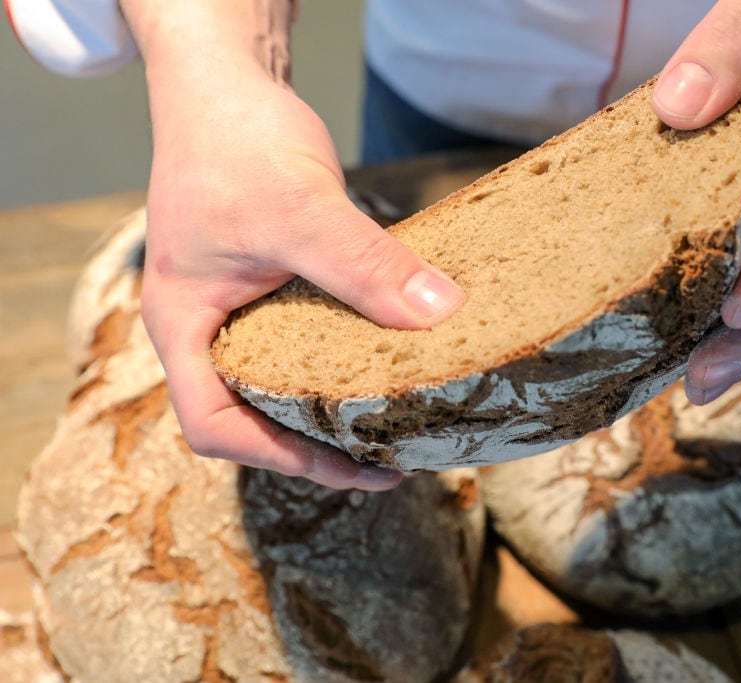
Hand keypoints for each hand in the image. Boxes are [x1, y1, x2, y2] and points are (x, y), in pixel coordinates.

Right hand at [138, 47, 463, 488]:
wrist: (229, 82)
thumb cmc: (234, 140)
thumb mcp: (300, 208)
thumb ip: (364, 264)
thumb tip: (440, 317)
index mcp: (182, 324)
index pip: (212, 422)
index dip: (276, 456)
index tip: (349, 466)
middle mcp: (208, 325)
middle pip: (252, 412)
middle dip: (315, 443)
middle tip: (389, 459)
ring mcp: (241, 304)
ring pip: (283, 377)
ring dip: (334, 404)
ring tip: (398, 425)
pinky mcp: (276, 282)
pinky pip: (309, 336)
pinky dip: (347, 357)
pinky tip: (395, 361)